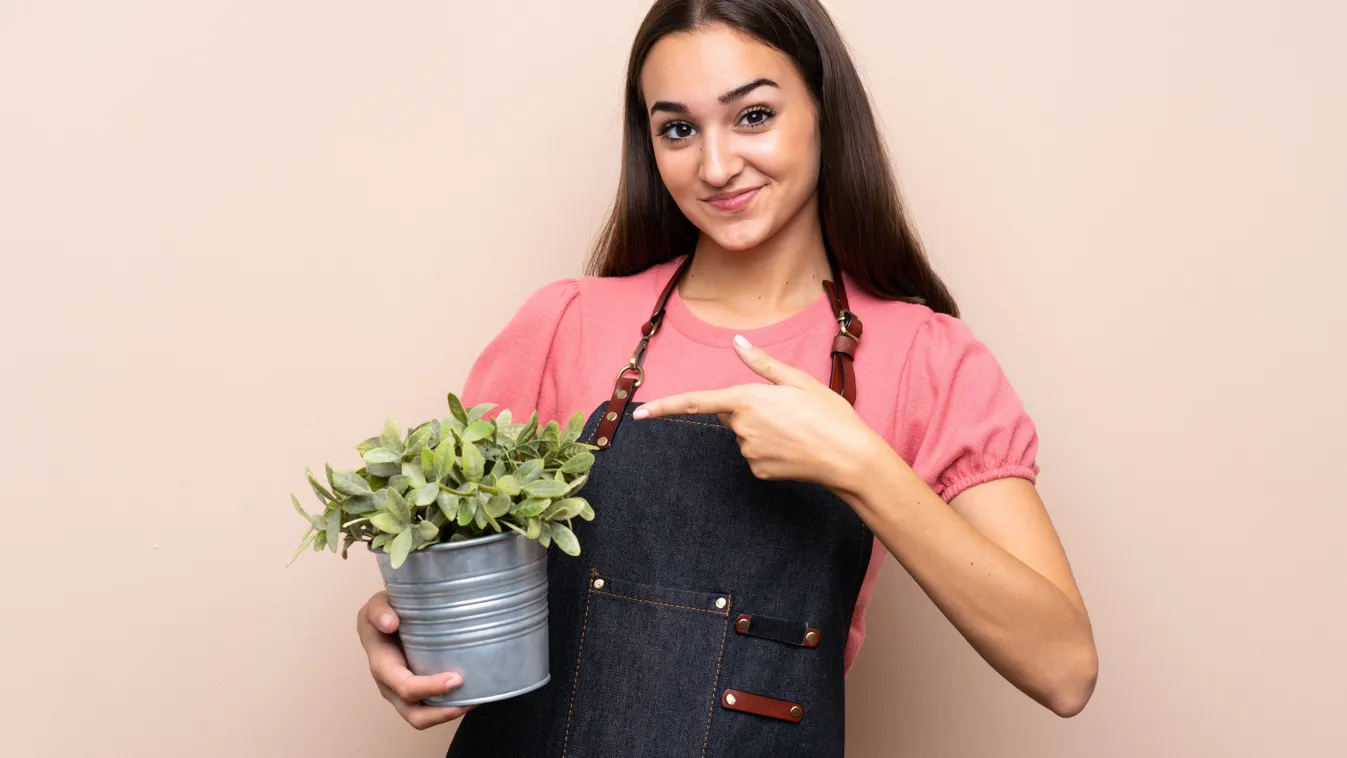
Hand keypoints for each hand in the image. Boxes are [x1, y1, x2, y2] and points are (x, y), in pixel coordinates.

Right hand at [357, 591, 474, 729]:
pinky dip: (449, 707)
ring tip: (475, 701)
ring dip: (449, 714)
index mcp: (381, 664)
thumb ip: (379, 611)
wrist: (381, 619)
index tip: (456, 679)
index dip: (430, 687)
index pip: (404, 686)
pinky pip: (430, 708)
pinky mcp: (416, 691)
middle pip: (413, 714)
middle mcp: (390, 685)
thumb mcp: (376, 605)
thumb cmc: (383, 613)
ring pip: (423, 718)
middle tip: (471, 699)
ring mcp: (401, 692)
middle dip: (443, 712)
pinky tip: (470, 694)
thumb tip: (391, 623)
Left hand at [632, 334, 885, 494]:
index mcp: (747, 400)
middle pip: (730, 414)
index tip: (639, 413)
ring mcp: (749, 453)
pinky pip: (755, 455)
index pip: (697, 402)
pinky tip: (794, 448)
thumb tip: (737, 342)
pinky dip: (770, 450)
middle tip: (787, 409)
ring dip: (762, 429)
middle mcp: (742, 428)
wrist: (849, 459)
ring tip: (797, 428)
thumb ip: (761, 363)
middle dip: (748, 409)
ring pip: (744, 435)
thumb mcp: (798, 381)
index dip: (665, 406)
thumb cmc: (829, 415)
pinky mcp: (758, 472)